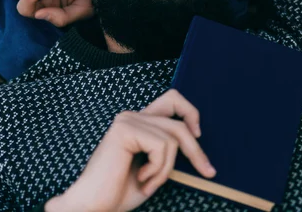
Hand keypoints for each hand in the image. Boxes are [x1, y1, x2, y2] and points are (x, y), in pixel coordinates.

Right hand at [45, 89, 215, 211]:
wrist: (93, 207)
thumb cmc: (120, 192)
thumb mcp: (155, 168)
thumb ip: (169, 150)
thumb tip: (198, 142)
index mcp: (138, 122)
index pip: (171, 99)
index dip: (190, 112)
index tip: (198, 135)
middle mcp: (132, 116)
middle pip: (179, 122)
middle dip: (195, 150)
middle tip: (208, 172)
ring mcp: (127, 121)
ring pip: (173, 138)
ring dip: (166, 169)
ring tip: (149, 183)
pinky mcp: (125, 130)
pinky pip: (161, 146)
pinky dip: (158, 169)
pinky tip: (141, 178)